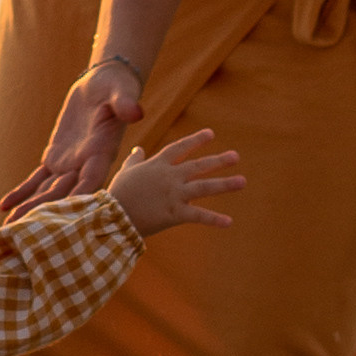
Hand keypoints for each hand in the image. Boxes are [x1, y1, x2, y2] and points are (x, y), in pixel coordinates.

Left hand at [0, 61, 145, 217]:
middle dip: (46, 212)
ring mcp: (69, 164)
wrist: (103, 85)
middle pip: (64, 193)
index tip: (66, 218)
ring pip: (47, 191)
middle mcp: (85, 164)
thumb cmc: (116, 87)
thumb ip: (126, 104)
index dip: (78, 198)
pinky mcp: (55, 157)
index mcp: (102, 152)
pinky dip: (21, 191)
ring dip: (30, 207)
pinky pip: (36, 178)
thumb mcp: (121, 92)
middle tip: (26, 231)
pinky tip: (3, 205)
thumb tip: (137, 112)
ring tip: (9, 227)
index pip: (91, 180)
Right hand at [110, 128, 244, 239]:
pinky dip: (214, 220)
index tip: (211, 134)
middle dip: (218, 161)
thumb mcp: (125, 172)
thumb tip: (138, 149)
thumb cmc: (117, 194)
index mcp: (158, 165)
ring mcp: (174, 194)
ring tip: (242, 181)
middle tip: (236, 156)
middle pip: (198, 166)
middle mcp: (170, 177)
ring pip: (204, 187)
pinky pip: (198, 216)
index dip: (195, 140)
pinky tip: (229, 222)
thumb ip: (134, 160)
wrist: (113, 216)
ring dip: (225, 184)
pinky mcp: (175, 213)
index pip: (180, 148)